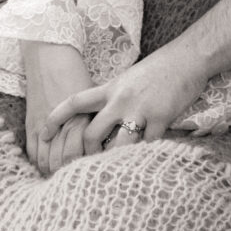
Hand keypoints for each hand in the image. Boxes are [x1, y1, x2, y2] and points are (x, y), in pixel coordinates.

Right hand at [22, 41, 93, 174]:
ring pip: (48, 160)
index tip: (101, 168)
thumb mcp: (97, 96)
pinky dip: (40, 164)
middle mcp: (64, 123)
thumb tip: (121, 137)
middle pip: (66, 160)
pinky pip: (33, 153)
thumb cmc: (78, 76)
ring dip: (56, 171)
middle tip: (82, 177)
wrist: (50, 57)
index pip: (87, 151)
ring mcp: (44, 125)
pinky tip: (49, 168)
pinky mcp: (31, 125)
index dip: (93, 162)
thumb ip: (105, 118)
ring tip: (65, 176)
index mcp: (84, 115)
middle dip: (74, 170)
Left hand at [41, 40, 208, 154]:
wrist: (188, 57)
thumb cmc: (160, 68)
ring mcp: (140, 110)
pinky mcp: (161, 118)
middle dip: (87, 154)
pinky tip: (147, 160)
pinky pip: (147, 145)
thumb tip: (104, 117)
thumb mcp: (129, 78)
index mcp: (111, 88)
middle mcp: (121, 100)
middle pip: (91, 134)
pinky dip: (145, 156)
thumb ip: (115, 97)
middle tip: (88, 166)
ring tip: (115, 172)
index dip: (56, 117)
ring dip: (115, 160)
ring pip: (117, 145)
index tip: (42, 133)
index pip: (75, 101)